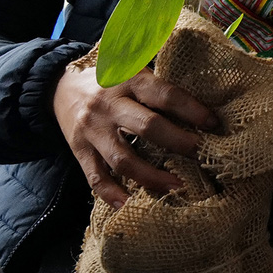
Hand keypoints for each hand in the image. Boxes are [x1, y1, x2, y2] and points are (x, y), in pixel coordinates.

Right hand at [55, 61, 219, 206]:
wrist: (58, 87)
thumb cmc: (110, 79)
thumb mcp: (133, 68)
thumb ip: (161, 80)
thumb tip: (205, 94)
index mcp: (129, 81)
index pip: (166, 95)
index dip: (192, 110)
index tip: (214, 124)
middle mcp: (109, 105)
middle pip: (148, 127)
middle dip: (179, 143)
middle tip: (203, 156)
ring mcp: (93, 130)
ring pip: (123, 159)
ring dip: (151, 176)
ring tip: (177, 186)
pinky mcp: (79, 150)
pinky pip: (95, 176)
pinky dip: (112, 194)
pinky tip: (130, 205)